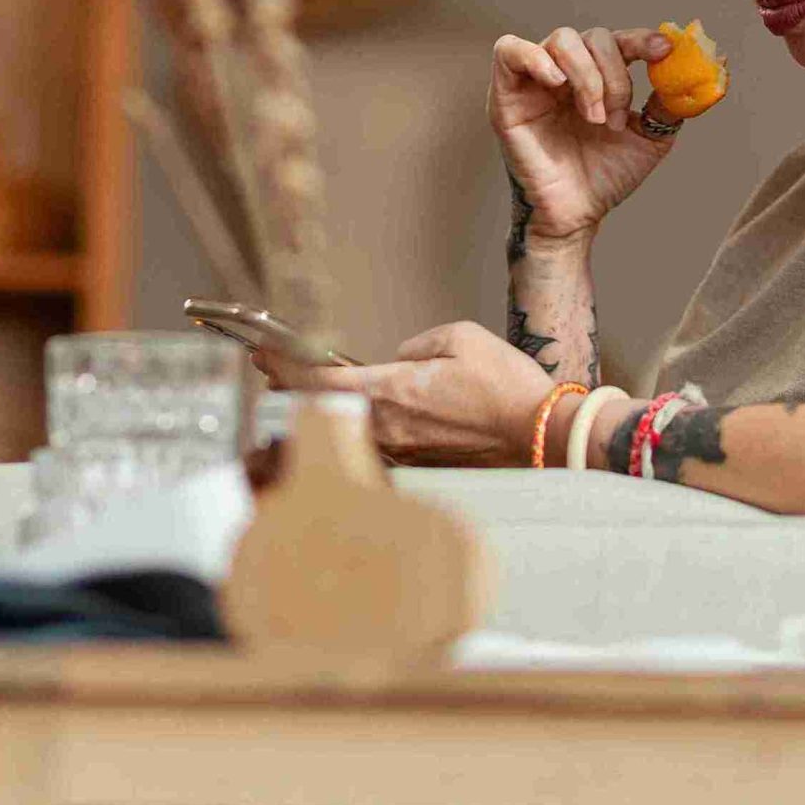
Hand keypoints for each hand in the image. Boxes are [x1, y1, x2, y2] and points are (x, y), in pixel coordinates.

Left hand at [290, 321, 559, 466]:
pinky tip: (361, 420)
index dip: (284, 367)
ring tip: (308, 391)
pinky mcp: (421, 466)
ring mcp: (403, 452)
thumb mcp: (462, 338)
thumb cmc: (507, 387)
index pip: (320, 382)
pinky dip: (360, 429)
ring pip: (349, 429)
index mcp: (393, 390)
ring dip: (325, 411)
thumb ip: (420, 344)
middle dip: (293, 388)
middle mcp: (389, 427)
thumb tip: (402, 358)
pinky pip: (379, 444)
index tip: (262, 355)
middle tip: (271, 371)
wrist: (542, 437)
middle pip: (323, 410)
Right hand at [490, 25, 675, 242]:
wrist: (577, 214)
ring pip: (561, 39)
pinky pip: (510, 50)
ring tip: (594, 118)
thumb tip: (695, 73)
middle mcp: (567, 71)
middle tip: (616, 119)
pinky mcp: (506, 93)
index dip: (642, 39)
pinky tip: (558, 85)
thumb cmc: (606, 177)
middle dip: (615, 76)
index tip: (664, 50)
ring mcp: (535, 80)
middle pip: (593, 37)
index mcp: (599, 76)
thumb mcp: (650, 138)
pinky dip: (536, 59)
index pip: (619, 40)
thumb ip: (668, 104)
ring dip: (587, 76)